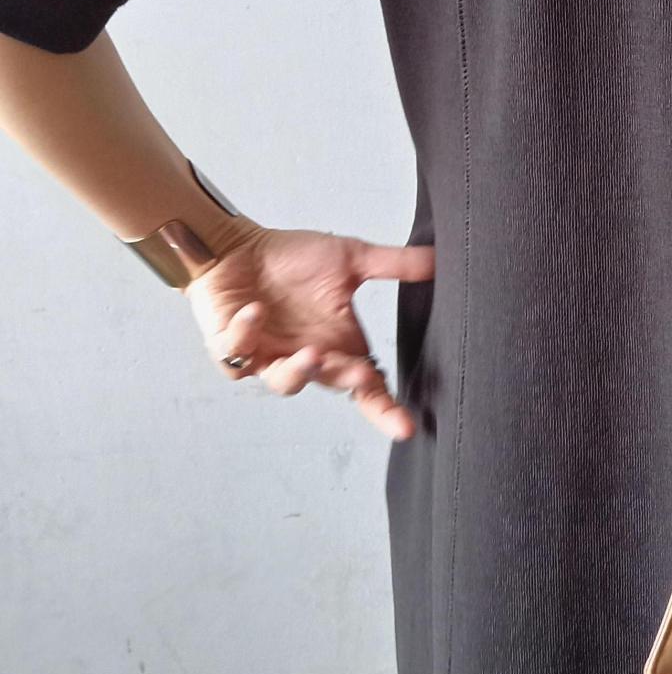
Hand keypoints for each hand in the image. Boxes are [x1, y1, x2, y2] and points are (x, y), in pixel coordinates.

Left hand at [183, 221, 435, 441]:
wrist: (239, 246)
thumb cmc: (291, 259)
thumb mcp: (350, 258)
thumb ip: (394, 264)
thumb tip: (440, 260)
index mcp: (338, 346)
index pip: (368, 388)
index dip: (385, 409)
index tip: (406, 426)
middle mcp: (306, 358)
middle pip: (332, 384)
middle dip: (346, 379)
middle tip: (361, 373)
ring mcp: (267, 357)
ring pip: (283, 381)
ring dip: (298, 371)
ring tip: (312, 354)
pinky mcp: (230, 346)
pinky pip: (236, 351)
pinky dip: (246, 333)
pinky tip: (255, 311)